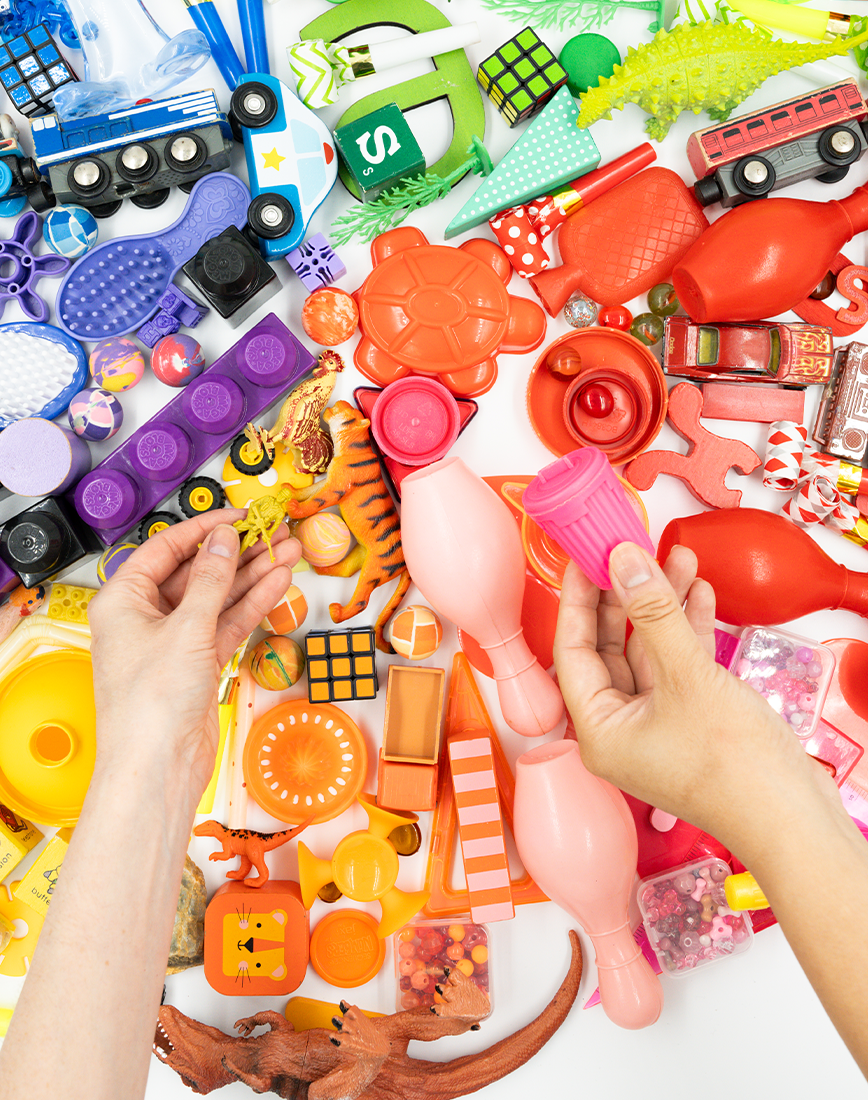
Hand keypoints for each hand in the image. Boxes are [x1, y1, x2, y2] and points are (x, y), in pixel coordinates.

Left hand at [88, 510, 300, 796]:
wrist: (158, 767)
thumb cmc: (150, 704)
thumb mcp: (186, 629)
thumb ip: (211, 580)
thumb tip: (224, 540)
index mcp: (122, 600)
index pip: (165, 549)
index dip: (205, 529)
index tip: (239, 516)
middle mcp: (145, 618)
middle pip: (195, 572)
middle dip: (237, 553)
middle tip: (272, 532)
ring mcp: (173, 642)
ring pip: (217, 598)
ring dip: (251, 576)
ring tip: (286, 553)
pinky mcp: (197, 664)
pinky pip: (226, 623)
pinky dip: (251, 605)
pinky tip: (277, 585)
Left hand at [553, 541, 823, 859]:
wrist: (794, 819)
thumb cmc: (734, 769)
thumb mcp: (687, 675)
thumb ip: (653, 611)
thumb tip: (623, 560)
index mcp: (597, 730)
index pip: (571, 650)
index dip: (578, 599)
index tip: (584, 557)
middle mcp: (618, 730)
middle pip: (608, 648)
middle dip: (625, 596)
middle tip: (629, 551)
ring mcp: (655, 726)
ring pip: (647, 652)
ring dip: (661, 607)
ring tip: (676, 559)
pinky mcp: (688, 721)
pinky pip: (676, 666)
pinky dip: (685, 630)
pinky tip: (696, 594)